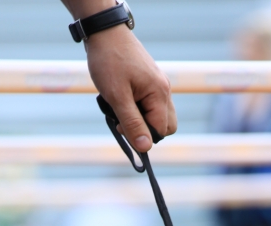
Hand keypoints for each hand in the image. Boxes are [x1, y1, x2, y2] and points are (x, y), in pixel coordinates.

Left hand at [87, 25, 176, 150]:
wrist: (105, 32)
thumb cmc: (109, 61)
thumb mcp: (117, 96)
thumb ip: (132, 123)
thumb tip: (145, 148)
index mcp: (160, 93)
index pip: (160, 130)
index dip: (142, 135)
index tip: (120, 125)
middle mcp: (164, 90)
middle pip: (166, 126)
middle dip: (146, 129)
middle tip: (123, 120)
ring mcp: (159, 85)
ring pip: (158, 115)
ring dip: (141, 118)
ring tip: (121, 106)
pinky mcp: (151, 81)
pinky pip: (151, 104)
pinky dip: (139, 107)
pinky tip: (123, 98)